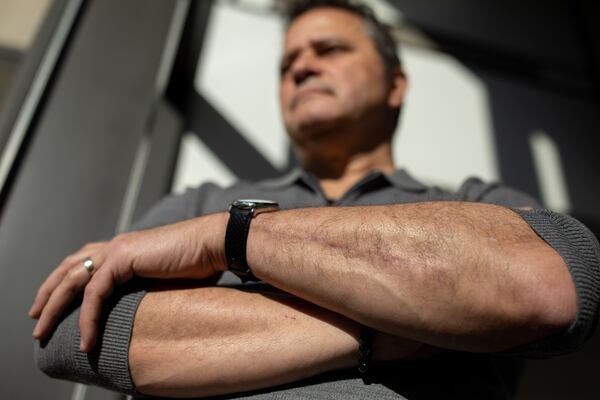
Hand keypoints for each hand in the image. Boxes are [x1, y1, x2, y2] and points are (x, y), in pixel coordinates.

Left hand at [29, 213, 227, 351]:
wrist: (215, 243)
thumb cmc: (201, 261)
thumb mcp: (167, 279)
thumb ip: (148, 288)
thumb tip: (147, 308)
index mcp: (127, 247)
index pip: (85, 261)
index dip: (66, 280)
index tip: (53, 301)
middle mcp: (118, 245)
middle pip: (69, 266)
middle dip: (48, 292)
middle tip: (35, 316)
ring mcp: (119, 249)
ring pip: (72, 279)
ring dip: (53, 306)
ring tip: (43, 329)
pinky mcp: (124, 258)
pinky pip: (94, 293)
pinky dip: (87, 318)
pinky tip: (87, 339)